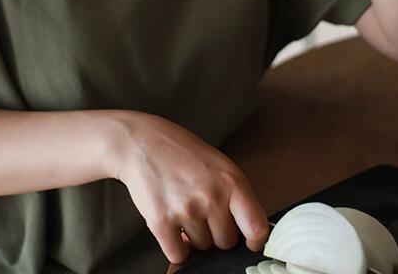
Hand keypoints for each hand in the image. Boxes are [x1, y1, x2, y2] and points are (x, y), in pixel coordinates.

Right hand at [111, 112, 270, 265]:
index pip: (257, 227)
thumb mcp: (220, 165)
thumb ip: (235, 195)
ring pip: (202, 248)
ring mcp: (186, 210)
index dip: (255, 241)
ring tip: (183, 210)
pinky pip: (178, 254)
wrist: (140, 143)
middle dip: (216, 233)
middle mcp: (212, 197)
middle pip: (226, 242)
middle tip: (202, 215)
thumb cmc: (181, 152)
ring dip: (193, 237)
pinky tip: (172, 227)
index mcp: (232, 181)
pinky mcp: (161, 221)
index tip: (249, 243)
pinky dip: (176, 247)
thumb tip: (247, 230)